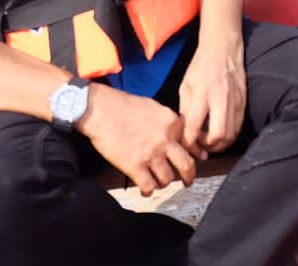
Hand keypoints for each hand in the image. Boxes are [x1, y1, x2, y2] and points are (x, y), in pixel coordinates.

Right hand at [77, 84, 196, 195]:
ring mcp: (151, 155)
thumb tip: (174, 133)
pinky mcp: (135, 166)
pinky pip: (149, 186)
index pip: (190, 143)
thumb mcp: (153, 107)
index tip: (196, 159)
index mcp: (171, 123)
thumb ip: (167, 122)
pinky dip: (148, 191)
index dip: (193, 154)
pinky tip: (145, 189)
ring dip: (164, 183)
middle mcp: (165, 140)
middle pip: (186, 165)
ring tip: (159, 182)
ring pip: (168, 179)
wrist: (101, 110)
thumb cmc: (122, 105)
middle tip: (188, 181)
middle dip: (189, 176)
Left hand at [177, 35, 246, 155]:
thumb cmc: (201, 66)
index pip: (194, 126)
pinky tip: (220, 133)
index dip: (188, 141)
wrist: (224, 49)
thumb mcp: (186, 85)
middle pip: (218, 135)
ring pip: (230, 135)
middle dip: (207, 147)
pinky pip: (238, 127)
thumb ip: (186, 110)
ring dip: (219, 144)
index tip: (184, 145)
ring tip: (209, 141)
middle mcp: (220, 99)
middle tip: (199, 145)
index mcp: (202, 93)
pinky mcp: (243, 103)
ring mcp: (235, 102)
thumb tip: (185, 132)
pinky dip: (229, 136)